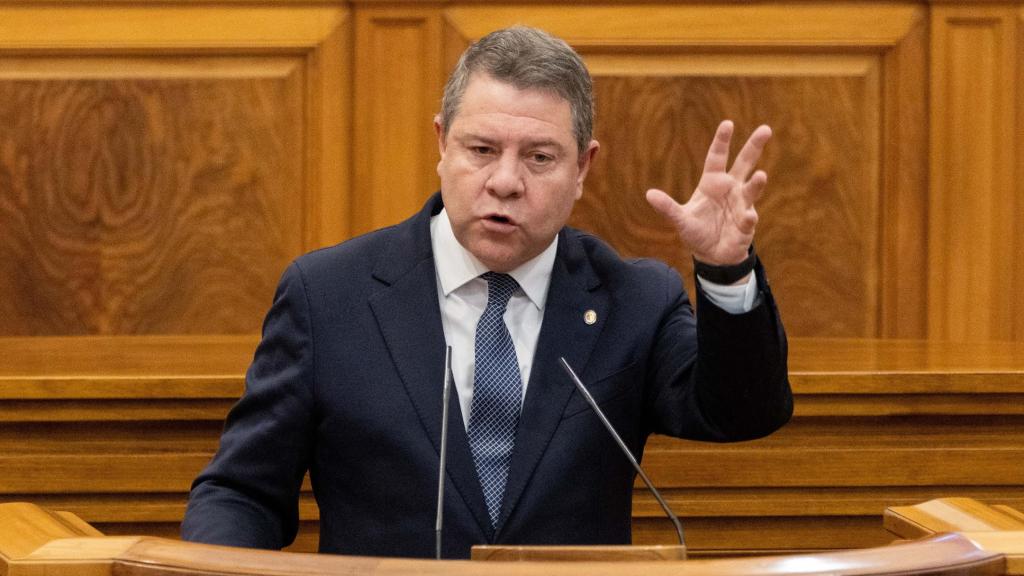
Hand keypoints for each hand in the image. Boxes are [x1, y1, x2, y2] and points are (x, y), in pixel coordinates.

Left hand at [646, 120, 770, 265]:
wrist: (711, 255)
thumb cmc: (697, 231)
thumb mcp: (680, 219)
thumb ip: (667, 207)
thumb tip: (649, 194)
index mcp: (712, 182)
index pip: (717, 157)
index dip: (722, 141)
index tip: (728, 123)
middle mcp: (730, 188)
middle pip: (744, 163)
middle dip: (754, 147)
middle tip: (765, 129)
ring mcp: (741, 204)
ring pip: (751, 189)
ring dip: (756, 183)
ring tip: (761, 175)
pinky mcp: (746, 223)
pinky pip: (748, 218)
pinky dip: (748, 218)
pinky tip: (748, 217)